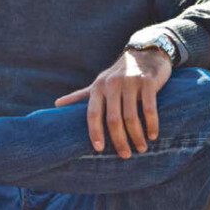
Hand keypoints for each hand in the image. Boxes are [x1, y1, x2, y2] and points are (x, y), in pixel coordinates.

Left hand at [54, 48, 172, 158]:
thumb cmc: (118, 75)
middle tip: (125, 155)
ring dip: (137, 136)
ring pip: (131, 117)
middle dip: (119, 140)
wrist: (144, 54)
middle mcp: (111, 84)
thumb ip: (80, 96)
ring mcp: (130, 83)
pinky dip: (151, 124)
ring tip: (141, 148)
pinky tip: (152, 135)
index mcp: (97, 87)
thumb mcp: (98, 83)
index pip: (92, 113)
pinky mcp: (147, 82)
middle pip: (113, 119)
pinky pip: (149, 109)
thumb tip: (56, 104)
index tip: (98, 149)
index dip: (94, 132)